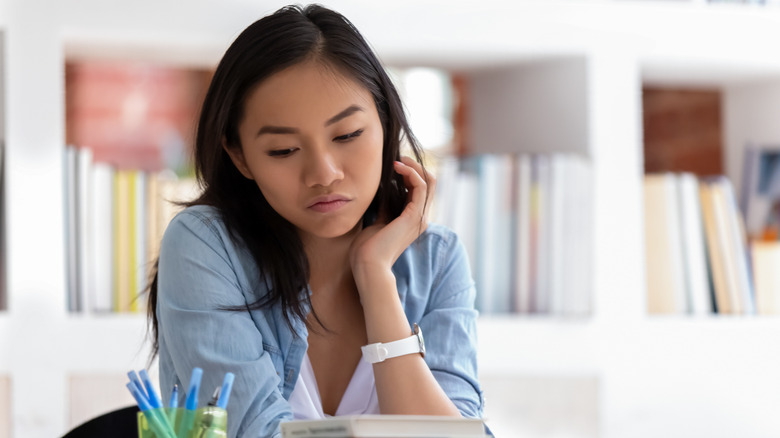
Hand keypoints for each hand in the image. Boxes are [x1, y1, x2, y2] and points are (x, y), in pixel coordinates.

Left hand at [349, 156, 435, 284]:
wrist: (368, 267)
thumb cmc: (367, 250)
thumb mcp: (377, 222)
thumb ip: (384, 209)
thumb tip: (381, 192)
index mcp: (412, 220)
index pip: (420, 190)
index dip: (410, 174)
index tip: (394, 164)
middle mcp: (420, 218)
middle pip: (429, 183)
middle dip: (415, 167)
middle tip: (399, 158)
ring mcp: (419, 217)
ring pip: (428, 181)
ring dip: (414, 166)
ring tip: (398, 160)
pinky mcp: (414, 216)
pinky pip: (420, 186)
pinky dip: (411, 173)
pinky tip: (396, 168)